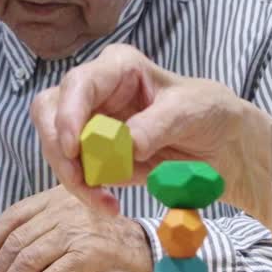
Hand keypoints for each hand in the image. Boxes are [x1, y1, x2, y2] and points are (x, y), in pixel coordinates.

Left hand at [0, 185, 152, 271]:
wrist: (151, 259)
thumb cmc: (109, 250)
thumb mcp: (74, 230)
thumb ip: (44, 233)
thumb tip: (1, 263)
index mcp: (58, 197)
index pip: (12, 217)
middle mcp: (66, 209)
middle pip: (16, 244)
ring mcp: (78, 232)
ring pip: (28, 263)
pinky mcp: (90, 257)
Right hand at [31, 42, 271, 222]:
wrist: (221, 144)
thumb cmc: (207, 111)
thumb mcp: (190, 110)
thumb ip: (158, 124)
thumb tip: (127, 146)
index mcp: (118, 67)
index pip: (78, 84)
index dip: (68, 115)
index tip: (73, 148)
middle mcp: (96, 90)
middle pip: (50, 113)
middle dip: (59, 150)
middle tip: (82, 182)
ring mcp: (90, 122)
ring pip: (56, 146)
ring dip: (73, 178)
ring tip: (104, 203)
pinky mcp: (94, 153)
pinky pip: (75, 171)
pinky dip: (86, 191)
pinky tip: (109, 204)